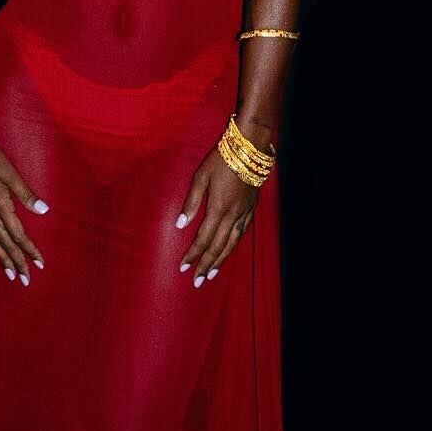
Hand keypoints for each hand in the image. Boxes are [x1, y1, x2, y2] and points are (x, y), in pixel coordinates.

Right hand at [0, 142, 47, 284]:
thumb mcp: (10, 173)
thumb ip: (26, 194)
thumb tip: (43, 211)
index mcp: (1, 206)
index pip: (18, 235)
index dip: (29, 250)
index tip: (39, 264)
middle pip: (5, 244)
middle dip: (16, 262)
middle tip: (25, 281)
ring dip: (2, 259)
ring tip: (10, 275)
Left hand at [174, 144, 259, 286]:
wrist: (249, 149)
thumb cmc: (221, 159)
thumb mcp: (200, 177)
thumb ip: (191, 202)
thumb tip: (180, 224)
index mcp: (218, 208)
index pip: (202, 239)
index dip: (192, 255)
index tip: (183, 267)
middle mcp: (232, 215)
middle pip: (218, 247)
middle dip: (206, 265)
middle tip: (197, 281)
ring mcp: (244, 213)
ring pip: (232, 244)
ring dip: (221, 260)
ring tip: (212, 274)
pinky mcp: (251, 209)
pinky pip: (242, 233)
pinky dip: (233, 246)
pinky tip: (228, 251)